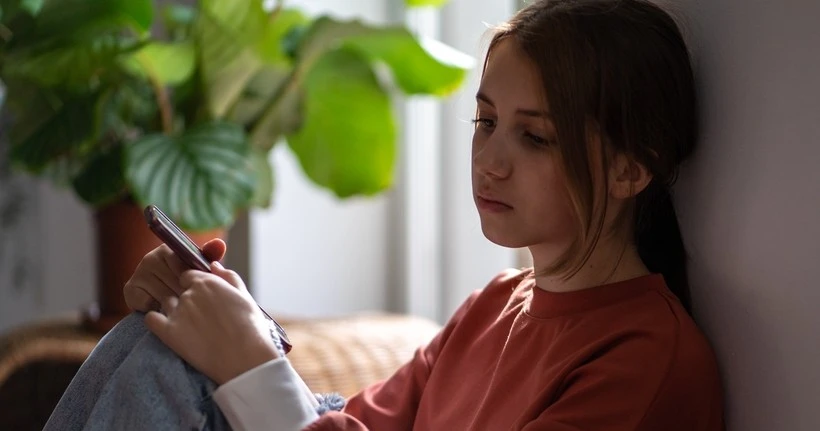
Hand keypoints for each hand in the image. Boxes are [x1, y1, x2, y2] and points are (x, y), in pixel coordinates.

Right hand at [123, 239, 225, 312]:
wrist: (170, 307)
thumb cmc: (190, 285)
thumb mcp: (202, 271)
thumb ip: (210, 257)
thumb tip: (219, 244)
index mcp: (169, 249)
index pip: (184, 267)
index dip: (194, 284)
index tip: (198, 291)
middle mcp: (151, 258)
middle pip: (174, 282)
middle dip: (186, 296)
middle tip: (192, 304)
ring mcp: (139, 273)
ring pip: (164, 295)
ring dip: (175, 306)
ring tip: (180, 308)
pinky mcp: (129, 290)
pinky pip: (150, 304)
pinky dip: (159, 311)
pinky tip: (163, 310)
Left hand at [144, 262, 280, 384]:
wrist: (245, 358)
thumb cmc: (250, 328)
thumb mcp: (244, 296)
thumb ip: (228, 276)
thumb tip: (213, 265)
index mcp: (207, 281)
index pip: (188, 276)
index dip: (194, 287)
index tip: (203, 299)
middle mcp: (190, 293)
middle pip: (178, 290)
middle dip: (186, 300)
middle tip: (200, 318)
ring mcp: (178, 312)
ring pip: (165, 304)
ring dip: (173, 311)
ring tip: (189, 327)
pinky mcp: (168, 332)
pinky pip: (150, 319)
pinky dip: (156, 321)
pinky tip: (170, 330)